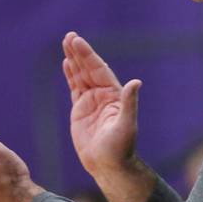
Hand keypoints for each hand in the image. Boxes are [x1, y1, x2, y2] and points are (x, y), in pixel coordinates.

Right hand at [62, 32, 142, 174]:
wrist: (108, 165)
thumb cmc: (121, 148)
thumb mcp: (127, 124)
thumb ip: (129, 103)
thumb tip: (136, 82)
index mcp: (113, 94)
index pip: (98, 69)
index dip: (88, 55)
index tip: (77, 42)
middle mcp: (102, 94)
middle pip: (88, 68)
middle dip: (79, 52)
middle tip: (69, 36)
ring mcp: (91, 101)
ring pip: (80, 75)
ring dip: (74, 60)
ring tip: (66, 42)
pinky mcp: (80, 110)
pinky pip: (74, 87)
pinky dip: (70, 75)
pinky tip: (66, 63)